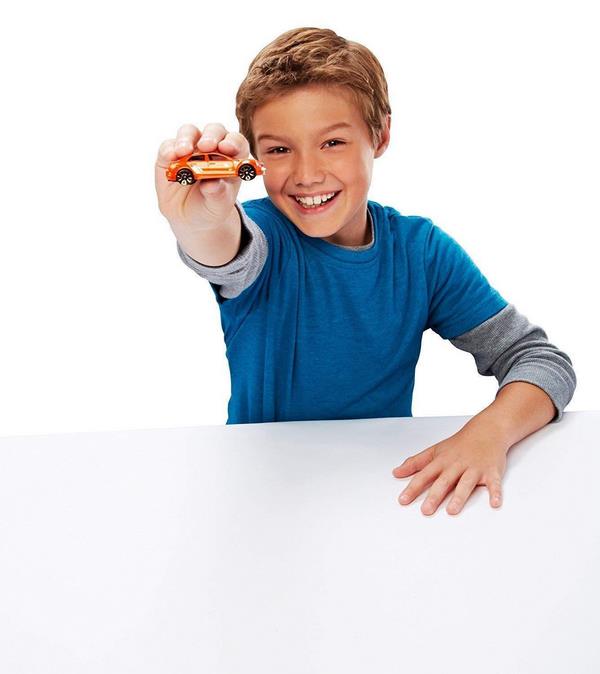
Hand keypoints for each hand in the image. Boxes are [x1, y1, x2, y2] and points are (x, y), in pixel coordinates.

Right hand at [154, 122, 250, 234]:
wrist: (191, 218)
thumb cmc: (211, 207)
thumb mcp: (219, 206)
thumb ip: (218, 194)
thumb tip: (212, 184)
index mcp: (232, 158)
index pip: (236, 142)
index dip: (233, 142)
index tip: (227, 147)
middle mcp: (212, 148)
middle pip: (214, 131)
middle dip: (210, 136)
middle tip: (206, 146)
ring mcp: (190, 149)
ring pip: (189, 132)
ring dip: (186, 139)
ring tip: (183, 152)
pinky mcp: (170, 155)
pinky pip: (168, 146)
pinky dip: (169, 150)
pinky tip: (171, 157)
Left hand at [391, 422, 508, 515]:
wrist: (486, 430)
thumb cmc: (458, 444)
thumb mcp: (434, 451)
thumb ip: (415, 462)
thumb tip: (396, 472)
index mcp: (441, 461)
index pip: (424, 475)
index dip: (413, 488)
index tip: (403, 500)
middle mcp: (456, 465)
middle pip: (444, 481)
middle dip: (434, 496)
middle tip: (426, 510)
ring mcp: (474, 468)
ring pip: (466, 483)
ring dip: (459, 497)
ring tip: (452, 510)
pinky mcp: (491, 471)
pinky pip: (494, 483)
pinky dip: (495, 493)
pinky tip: (494, 503)